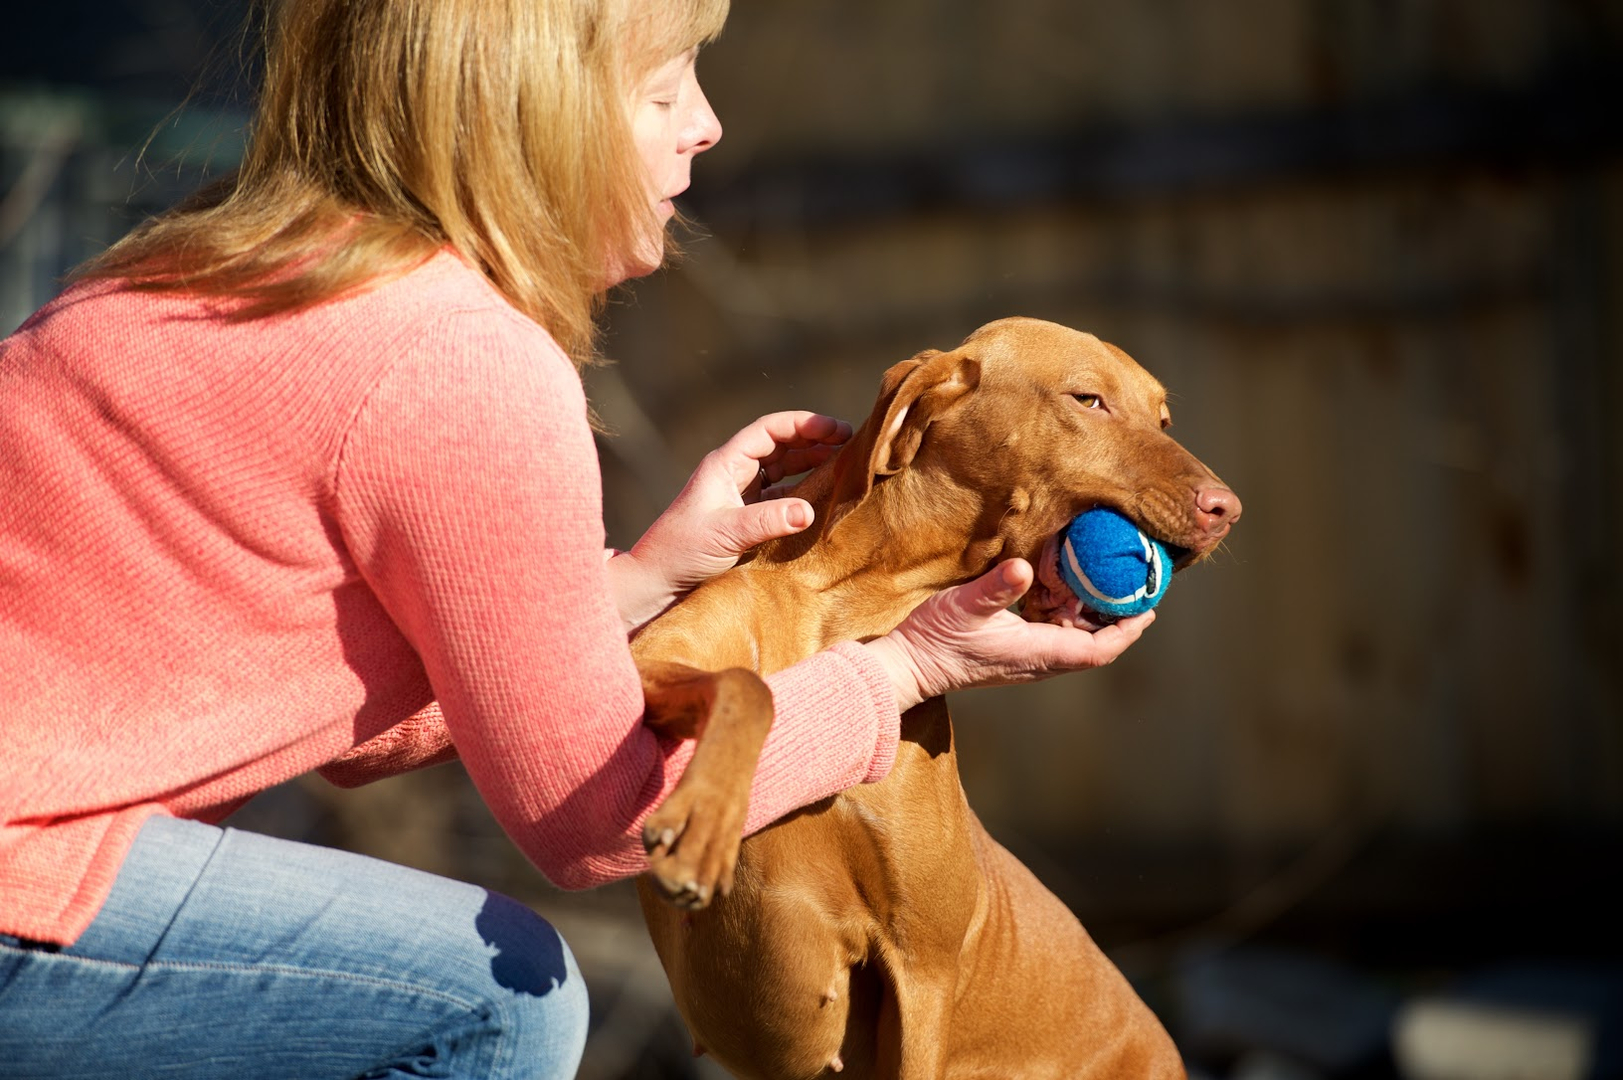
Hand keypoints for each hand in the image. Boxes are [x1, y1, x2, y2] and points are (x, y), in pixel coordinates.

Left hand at [608, 411, 851, 629]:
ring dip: (812, 465)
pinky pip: (781, 497)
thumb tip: (809, 511)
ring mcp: (741, 495)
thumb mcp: (726, 533)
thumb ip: (768, 520)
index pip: (769, 430)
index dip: (804, 424)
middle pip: (780, 446)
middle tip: (852, 444)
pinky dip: (803, 494)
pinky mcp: (746, 518)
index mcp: (725, 463)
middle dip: (814, 442)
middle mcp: (734, 473)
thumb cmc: (682, 551)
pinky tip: (825, 498)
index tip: (836, 428)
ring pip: (783, 470)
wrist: (657, 582)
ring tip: (845, 465)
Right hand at [864, 559, 1153, 711]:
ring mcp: (1025, 658)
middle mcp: (1038, 661)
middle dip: (1116, 617)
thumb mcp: (965, 605)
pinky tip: (1059, 589)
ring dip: (1091, 615)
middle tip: (1132, 584)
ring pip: (1074, 640)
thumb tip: (1021, 567)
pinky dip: (1066, 614)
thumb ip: (996, 587)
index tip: (1148, 608)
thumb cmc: (935, 638)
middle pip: (1093, 643)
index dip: (1127, 631)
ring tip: (1102, 580)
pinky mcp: (1012, 652)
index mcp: (1038, 653)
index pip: (1099, 650)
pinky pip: (1053, 635)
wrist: (907, 666)